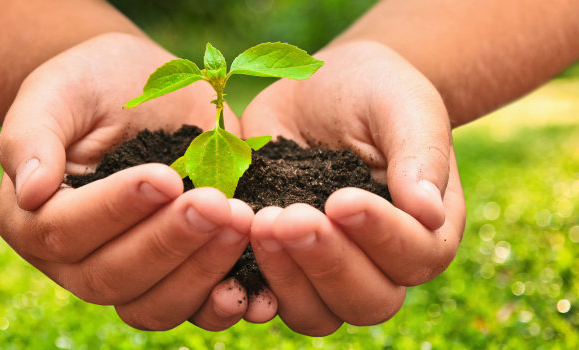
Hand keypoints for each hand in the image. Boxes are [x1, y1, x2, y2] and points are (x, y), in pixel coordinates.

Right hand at [0, 33, 271, 330]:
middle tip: (214, 204)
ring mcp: (129, 273)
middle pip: (114, 277)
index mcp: (34, 220)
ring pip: (156, 305)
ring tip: (240, 223)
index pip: (67, 231)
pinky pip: (194, 308)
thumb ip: (31, 136)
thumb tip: (30, 191)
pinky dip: (225, 302)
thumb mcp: (56, 92)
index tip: (163, 175)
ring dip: (201, 273)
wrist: (141, 90)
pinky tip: (257, 286)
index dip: (116, 209)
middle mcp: (77, 261)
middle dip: (169, 242)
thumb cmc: (91, 84)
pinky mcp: (176, 272)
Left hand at [240, 40, 465, 335]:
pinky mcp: (280, 262)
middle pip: (367, 300)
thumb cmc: (373, 90)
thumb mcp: (403, 105)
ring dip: (286, 278)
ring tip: (260, 223)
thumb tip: (428, 213)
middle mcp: (380, 262)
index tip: (341, 198)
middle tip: (289, 217)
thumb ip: (421, 154)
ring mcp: (326, 268)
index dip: (380, 236)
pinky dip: (248, 287)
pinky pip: (267, 298)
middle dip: (327, 263)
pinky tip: (226, 258)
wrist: (318, 88)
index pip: (416, 256)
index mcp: (425, 228)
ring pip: (317, 313)